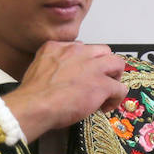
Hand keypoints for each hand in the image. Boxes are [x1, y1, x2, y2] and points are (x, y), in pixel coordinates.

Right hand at [4, 41, 126, 139]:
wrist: (35, 104)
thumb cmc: (33, 94)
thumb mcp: (37, 67)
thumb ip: (50, 65)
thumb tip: (58, 76)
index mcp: (59, 47)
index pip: (82, 48)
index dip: (86, 63)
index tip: (83, 74)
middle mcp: (78, 52)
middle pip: (103, 51)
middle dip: (105, 65)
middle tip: (100, 80)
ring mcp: (92, 67)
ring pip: (117, 64)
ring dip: (115, 77)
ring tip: (108, 91)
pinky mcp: (102, 84)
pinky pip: (120, 88)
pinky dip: (116, 98)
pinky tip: (106, 106)